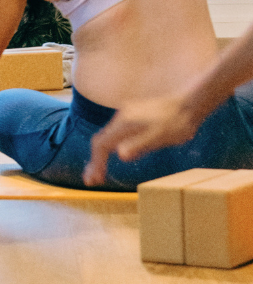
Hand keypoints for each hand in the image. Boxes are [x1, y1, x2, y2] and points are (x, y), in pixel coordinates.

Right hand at [83, 96, 197, 183]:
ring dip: (103, 154)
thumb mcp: (159, 137)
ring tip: (100, 171)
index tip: (95, 179)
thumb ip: (139, 145)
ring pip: (109, 136)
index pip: (102, 145)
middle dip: (95, 161)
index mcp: (125, 123)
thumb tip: (120, 154)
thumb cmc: (177, 122)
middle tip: (92, 179)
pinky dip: (112, 146)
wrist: (190, 103)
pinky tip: (120, 153)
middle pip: (101, 140)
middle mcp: (122, 117)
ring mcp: (128, 115)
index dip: (96, 163)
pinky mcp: (135, 115)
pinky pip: (117, 132)